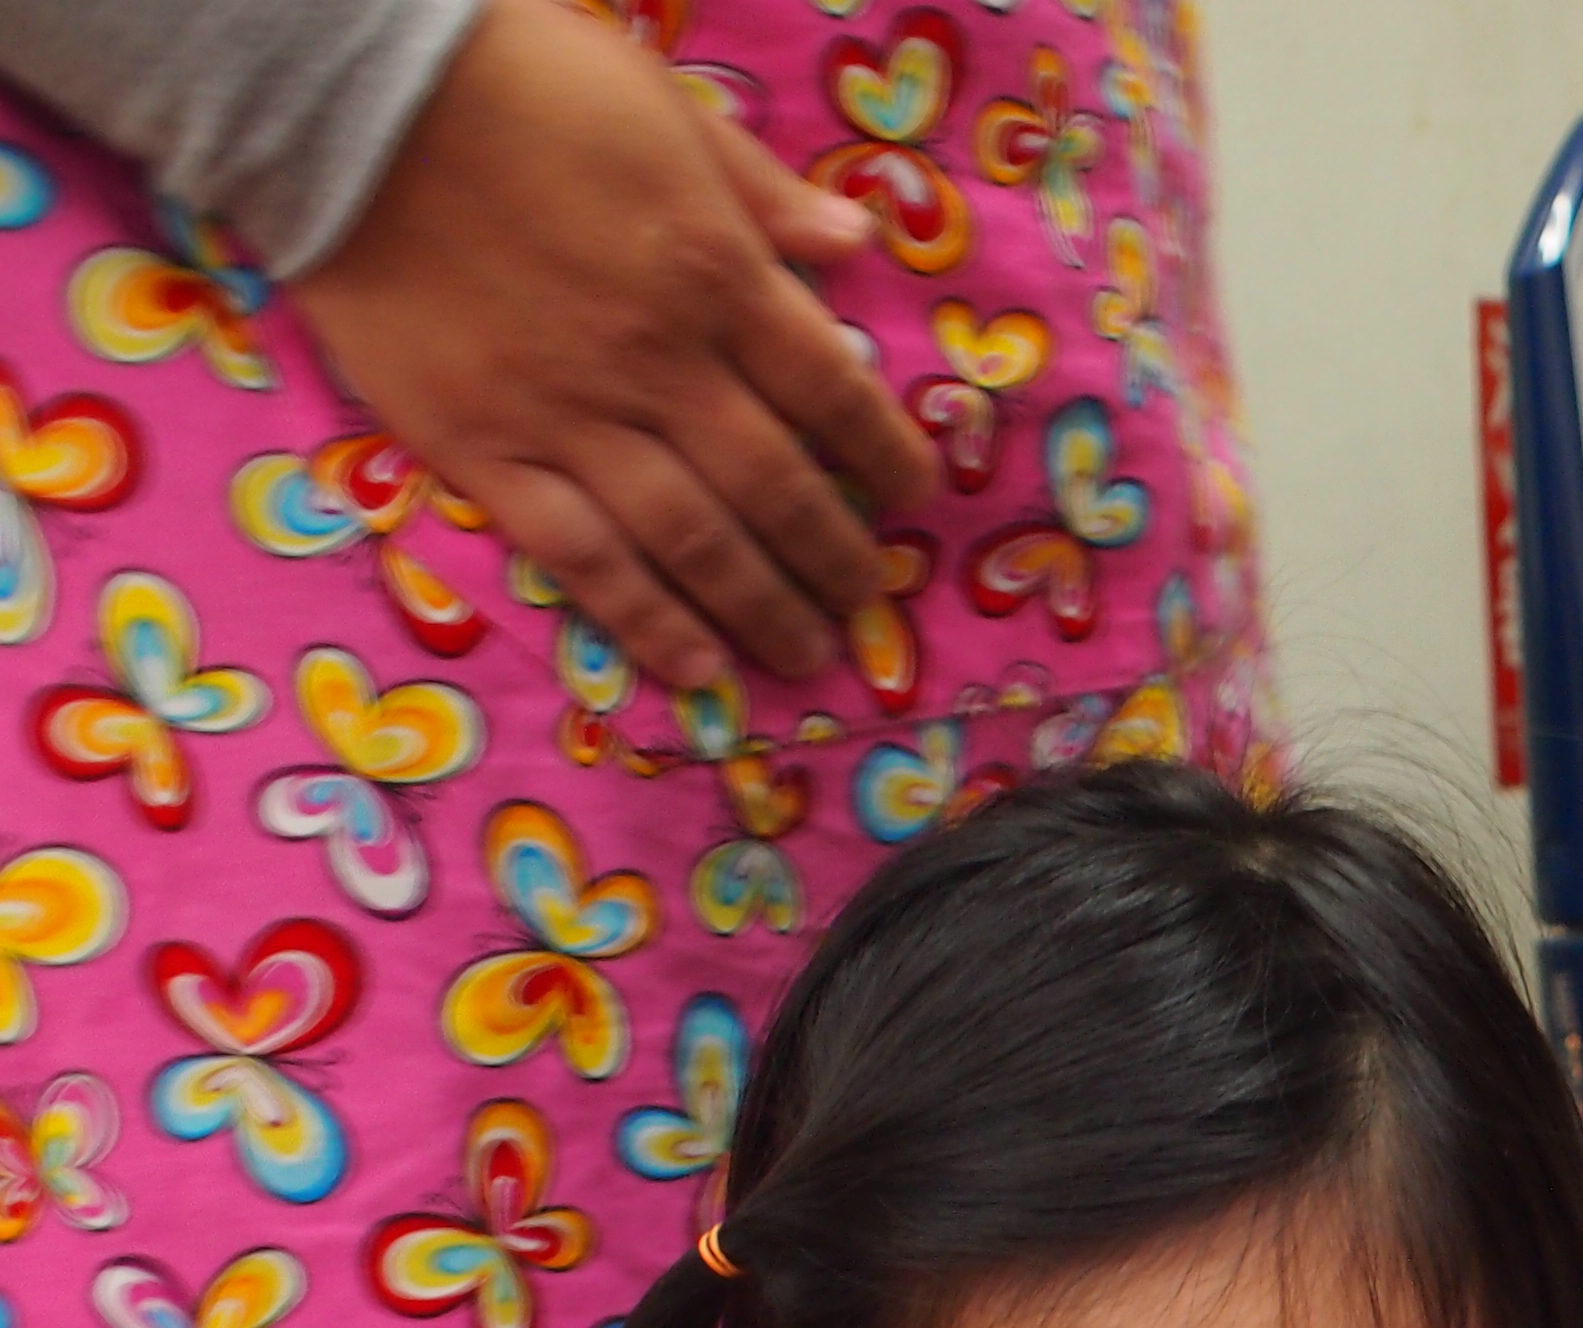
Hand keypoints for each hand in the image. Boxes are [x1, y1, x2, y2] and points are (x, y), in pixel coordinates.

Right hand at [291, 0, 939, 690]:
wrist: (343, 94)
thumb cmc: (512, 78)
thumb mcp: (664, 108)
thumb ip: (759, 190)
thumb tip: (855, 239)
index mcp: (715, 274)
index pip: (833, 390)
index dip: (885, 454)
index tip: (913, 496)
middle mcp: (659, 363)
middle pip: (776, 486)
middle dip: (834, 554)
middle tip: (868, 600)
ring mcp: (569, 415)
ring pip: (693, 542)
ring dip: (761, 607)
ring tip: (806, 653)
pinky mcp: (481, 448)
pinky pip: (580, 557)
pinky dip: (645, 621)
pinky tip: (695, 668)